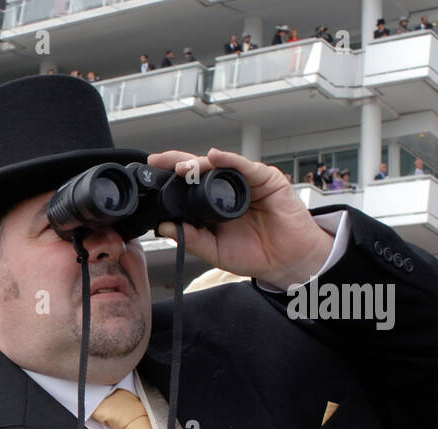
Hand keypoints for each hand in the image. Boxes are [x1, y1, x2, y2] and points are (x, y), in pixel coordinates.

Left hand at [147, 148, 334, 289]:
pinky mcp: (266, 179)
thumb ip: (191, 239)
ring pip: (219, 165)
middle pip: (200, 170)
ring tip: (182, 166)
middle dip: (178, 163)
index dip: (170, 179)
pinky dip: (230, 160)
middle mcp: (227, 189)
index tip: (150, 175)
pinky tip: (216, 158)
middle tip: (160, 161)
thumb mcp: (214, 251)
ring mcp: (246, 182)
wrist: (286, 261)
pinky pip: (246, 166)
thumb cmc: (254, 254)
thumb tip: (163, 227)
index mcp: (212, 205)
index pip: (187, 186)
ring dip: (199, 163)